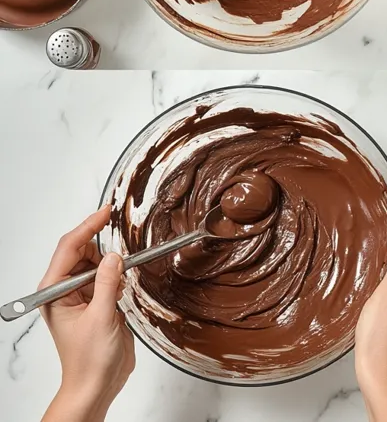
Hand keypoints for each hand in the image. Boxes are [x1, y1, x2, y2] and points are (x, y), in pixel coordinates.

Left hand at [40, 206, 134, 421]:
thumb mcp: (101, 317)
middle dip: (102, 250)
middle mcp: (64, 291)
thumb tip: (115, 256)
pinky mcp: (95, 303)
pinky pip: (106, 278)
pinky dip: (116, 277)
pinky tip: (121, 289)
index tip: (106, 212)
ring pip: (96, 264)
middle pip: (82, 252)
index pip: (69, 248)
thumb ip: (107, 283)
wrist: (96, 385)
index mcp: (54, 292)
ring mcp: (79, 297)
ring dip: (111, 266)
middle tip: (122, 255)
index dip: (88, 227)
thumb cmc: (89, 360)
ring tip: (120, 282)